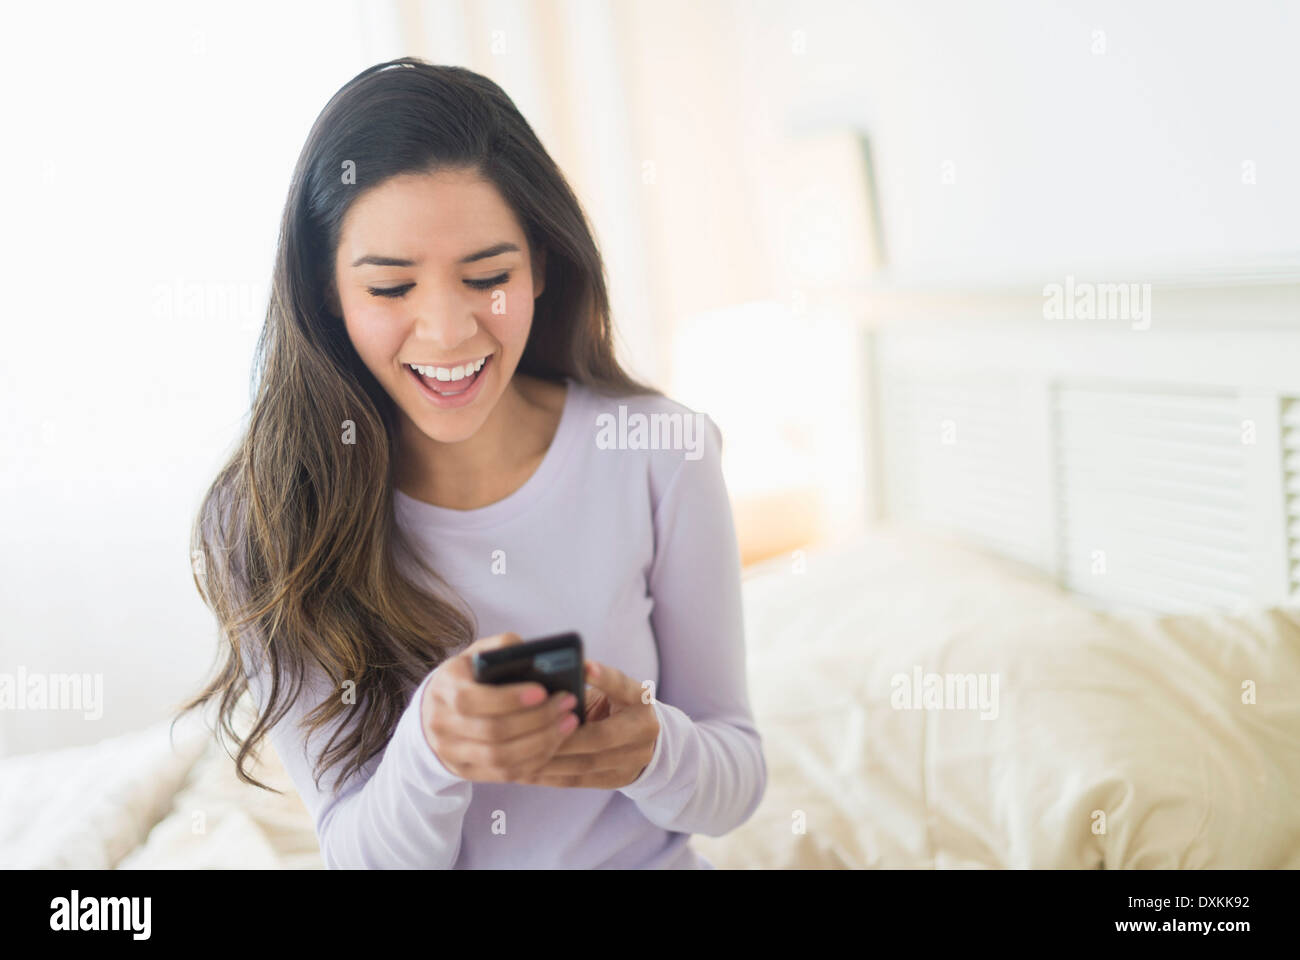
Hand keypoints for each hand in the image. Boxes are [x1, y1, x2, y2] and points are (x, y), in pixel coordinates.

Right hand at [420, 633, 580, 781]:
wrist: (434, 710)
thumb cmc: (467, 677)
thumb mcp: (476, 654)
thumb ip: (501, 647)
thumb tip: (532, 652)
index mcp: (445, 687)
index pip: (473, 699)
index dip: (509, 698)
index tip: (543, 691)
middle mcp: (442, 722)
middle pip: (492, 731)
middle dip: (536, 720)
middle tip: (567, 705)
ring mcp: (451, 752)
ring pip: (500, 757)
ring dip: (541, 743)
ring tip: (568, 724)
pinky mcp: (466, 771)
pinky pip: (504, 773)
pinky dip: (534, 760)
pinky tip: (555, 744)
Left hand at [516, 660, 660, 789]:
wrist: (643, 740)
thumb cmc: (612, 706)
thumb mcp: (608, 692)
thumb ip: (583, 689)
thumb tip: (540, 684)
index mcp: (640, 698)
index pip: (623, 686)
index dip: (604, 678)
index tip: (584, 667)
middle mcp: (643, 729)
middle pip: (601, 736)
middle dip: (563, 735)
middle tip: (529, 731)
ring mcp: (634, 759)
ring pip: (586, 764)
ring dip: (550, 760)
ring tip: (517, 755)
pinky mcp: (618, 779)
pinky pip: (579, 780)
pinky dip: (550, 776)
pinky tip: (526, 771)